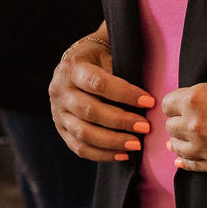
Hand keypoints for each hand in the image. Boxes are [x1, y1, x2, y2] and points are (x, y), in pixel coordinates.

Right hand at [49, 34, 155, 162]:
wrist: (75, 64)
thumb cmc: (99, 58)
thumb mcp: (108, 53)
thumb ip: (122, 70)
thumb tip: (147, 97)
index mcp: (72, 68)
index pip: (98, 84)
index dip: (125, 94)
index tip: (149, 102)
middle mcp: (60, 91)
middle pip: (90, 112)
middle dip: (120, 121)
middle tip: (145, 127)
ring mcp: (57, 112)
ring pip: (83, 133)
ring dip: (112, 141)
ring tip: (136, 144)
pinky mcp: (61, 129)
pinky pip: (79, 147)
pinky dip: (102, 154)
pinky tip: (122, 155)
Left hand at [164, 72, 206, 175]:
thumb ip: (205, 95)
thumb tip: (189, 108)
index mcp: (197, 99)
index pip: (168, 104)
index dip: (176, 102)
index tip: (182, 104)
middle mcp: (197, 126)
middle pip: (171, 127)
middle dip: (180, 121)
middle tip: (192, 118)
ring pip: (179, 148)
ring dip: (182, 141)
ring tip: (186, 138)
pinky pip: (194, 166)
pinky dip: (187, 161)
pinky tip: (182, 160)